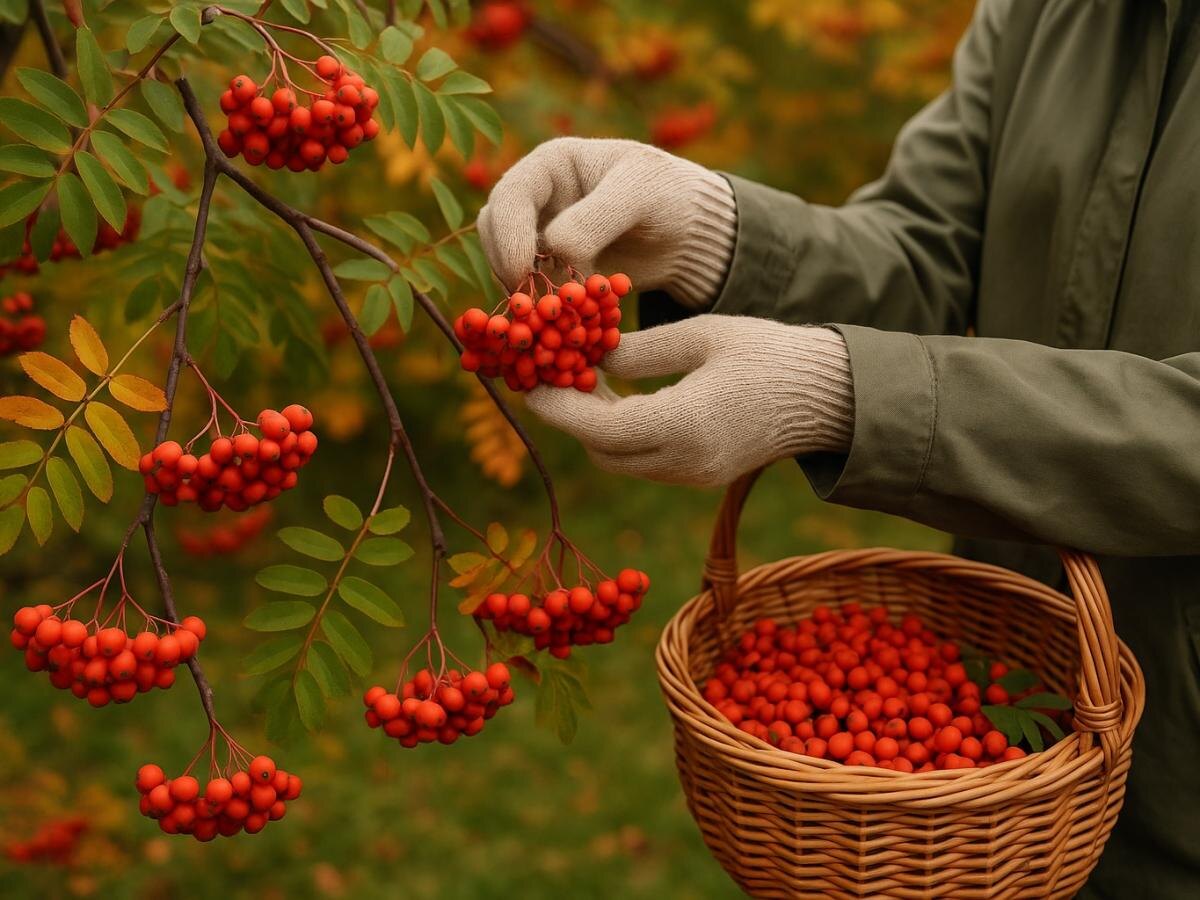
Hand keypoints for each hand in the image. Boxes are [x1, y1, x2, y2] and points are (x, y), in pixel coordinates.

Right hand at [477, 137, 736, 308]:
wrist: (691, 232)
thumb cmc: (669, 195)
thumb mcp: (640, 194)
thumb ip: (596, 218)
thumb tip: (552, 250)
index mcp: (552, 164)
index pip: (510, 195)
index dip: (507, 234)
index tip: (519, 271)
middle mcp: (538, 198)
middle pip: (495, 230)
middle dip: (506, 266)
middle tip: (528, 302)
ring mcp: (542, 235)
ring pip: (508, 264)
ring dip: (522, 292)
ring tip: (546, 317)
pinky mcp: (554, 270)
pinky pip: (534, 289)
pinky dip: (542, 309)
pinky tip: (558, 327)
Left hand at [525, 315, 855, 485]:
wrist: (829, 396)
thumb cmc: (770, 353)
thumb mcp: (703, 335)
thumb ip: (641, 351)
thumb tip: (590, 360)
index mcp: (686, 422)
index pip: (601, 427)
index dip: (558, 408)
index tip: (530, 383)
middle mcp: (686, 460)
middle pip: (602, 452)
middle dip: (570, 420)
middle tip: (552, 376)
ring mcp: (694, 475)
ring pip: (620, 463)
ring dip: (593, 430)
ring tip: (583, 382)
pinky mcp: (701, 476)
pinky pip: (644, 463)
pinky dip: (621, 437)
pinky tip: (618, 400)